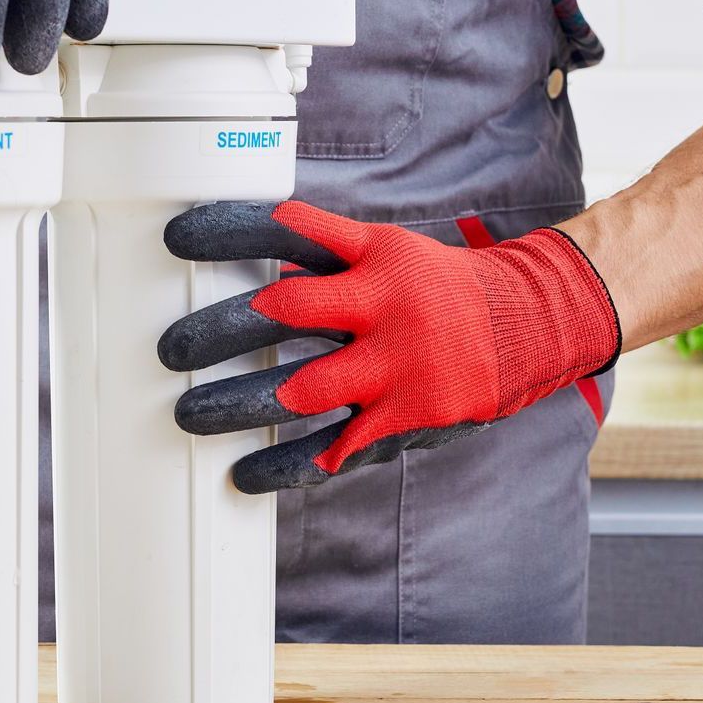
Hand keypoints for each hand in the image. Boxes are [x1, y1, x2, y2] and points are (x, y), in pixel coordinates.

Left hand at [158, 200, 619, 492]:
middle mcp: (381, 304)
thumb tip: (266, 269)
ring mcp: (395, 363)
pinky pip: (334, 445)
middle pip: (285, 311)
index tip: (177, 239)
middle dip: (219, 329)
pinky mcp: (407, 414)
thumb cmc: (440, 285)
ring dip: (236, 403)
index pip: (289, 231)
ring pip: (301, 387)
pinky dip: (284, 463)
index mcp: (372, 255)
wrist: (530, 323)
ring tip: (188, 415)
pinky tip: (242, 471)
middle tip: (171, 348)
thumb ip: (328, 260)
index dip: (230, 232)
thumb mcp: (388, 252)